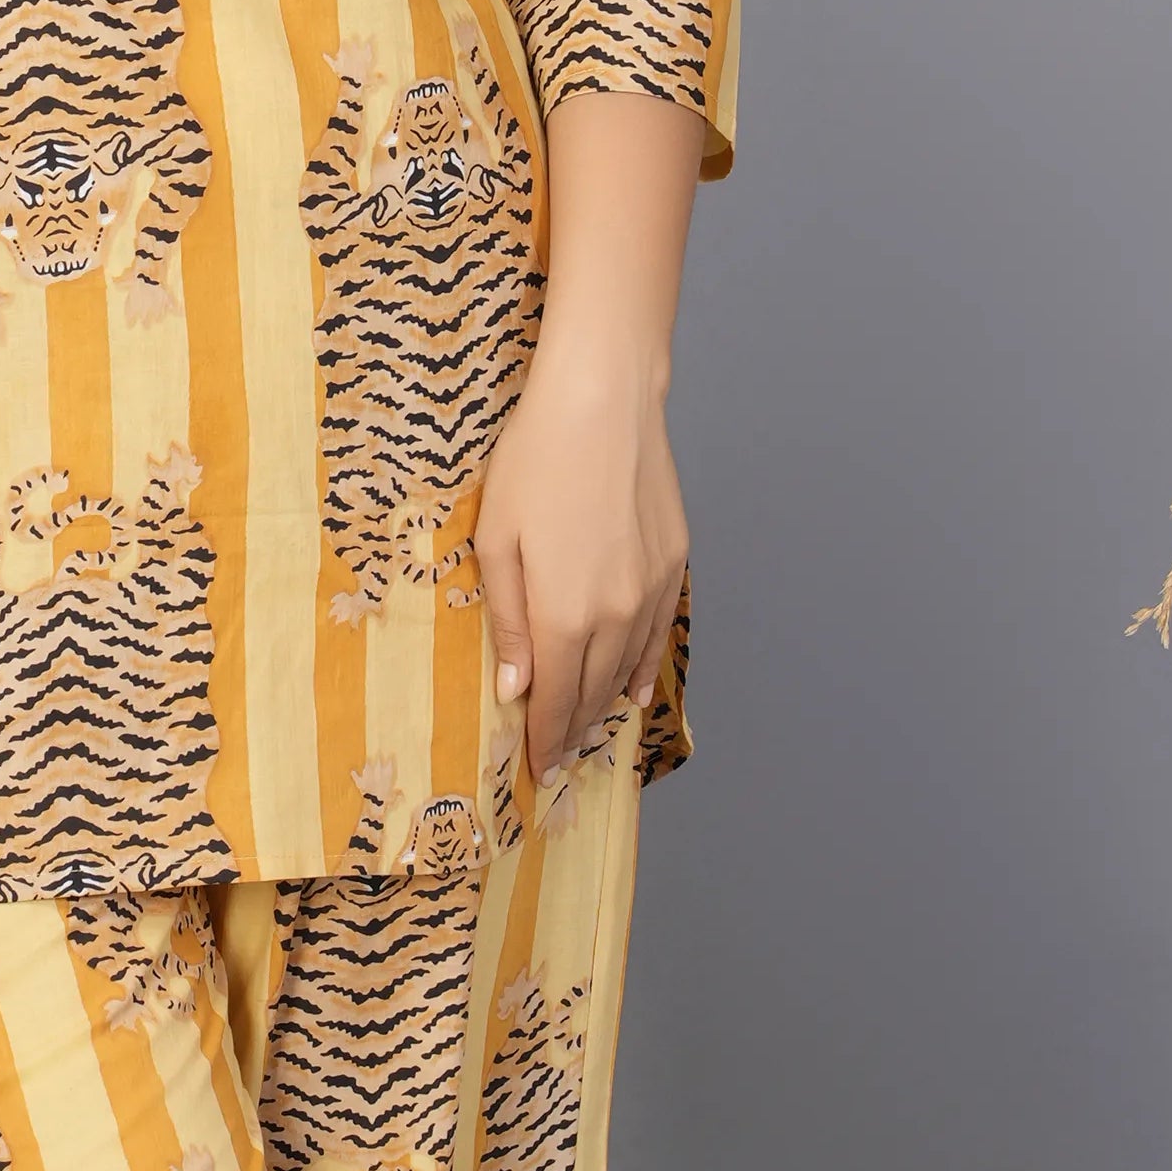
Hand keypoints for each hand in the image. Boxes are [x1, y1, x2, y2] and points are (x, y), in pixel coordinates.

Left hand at [472, 346, 685, 785]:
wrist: (604, 401)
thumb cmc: (535, 461)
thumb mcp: (496, 542)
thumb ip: (507, 622)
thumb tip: (517, 689)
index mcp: (564, 615)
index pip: (556, 700)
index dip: (546, 739)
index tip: (538, 769)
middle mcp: (616, 614)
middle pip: (594, 691)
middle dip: (573, 729)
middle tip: (558, 757)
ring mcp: (652, 589)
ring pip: (629, 668)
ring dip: (606, 703)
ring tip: (588, 730)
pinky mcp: (675, 563)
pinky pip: (659, 635)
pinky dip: (645, 668)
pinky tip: (636, 690)